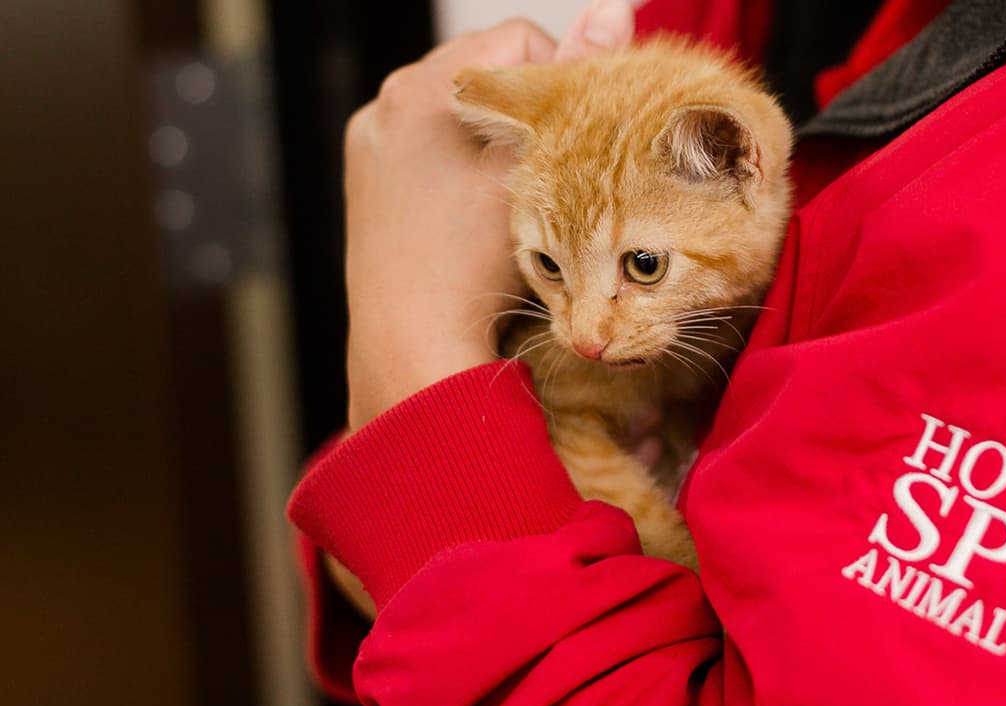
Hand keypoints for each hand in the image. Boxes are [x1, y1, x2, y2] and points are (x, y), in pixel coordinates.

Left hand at [343, 1, 634, 429]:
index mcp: (424, 86)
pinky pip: (426, 152)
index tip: (572, 141)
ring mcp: (371, 146)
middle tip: (546, 174)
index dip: (559, 87)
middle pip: (484, 77)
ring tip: (510, 198)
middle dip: (520, 113)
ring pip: (457, 115)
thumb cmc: (478, 263)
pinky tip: (470, 214)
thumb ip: (576, 83)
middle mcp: (386, 105)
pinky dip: (454, 169)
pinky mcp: (366, 184)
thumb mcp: (541, 168)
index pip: (519, 43)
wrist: (415, 345)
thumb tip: (612, 9)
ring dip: (489, 140)